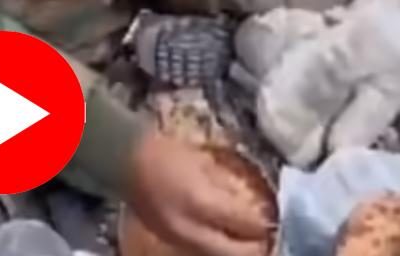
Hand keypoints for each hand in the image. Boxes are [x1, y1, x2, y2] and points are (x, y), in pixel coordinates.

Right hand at [125, 131, 269, 255]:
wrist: (125, 161)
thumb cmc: (167, 153)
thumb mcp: (203, 164)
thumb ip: (225, 186)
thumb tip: (247, 202)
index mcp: (201, 202)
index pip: (241, 223)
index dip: (261, 225)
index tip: (274, 221)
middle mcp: (189, 227)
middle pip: (230, 251)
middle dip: (253, 249)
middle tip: (267, 241)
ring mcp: (176, 238)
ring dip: (235, 252)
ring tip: (250, 245)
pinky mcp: (167, 240)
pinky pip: (200, 251)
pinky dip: (217, 250)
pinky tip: (225, 242)